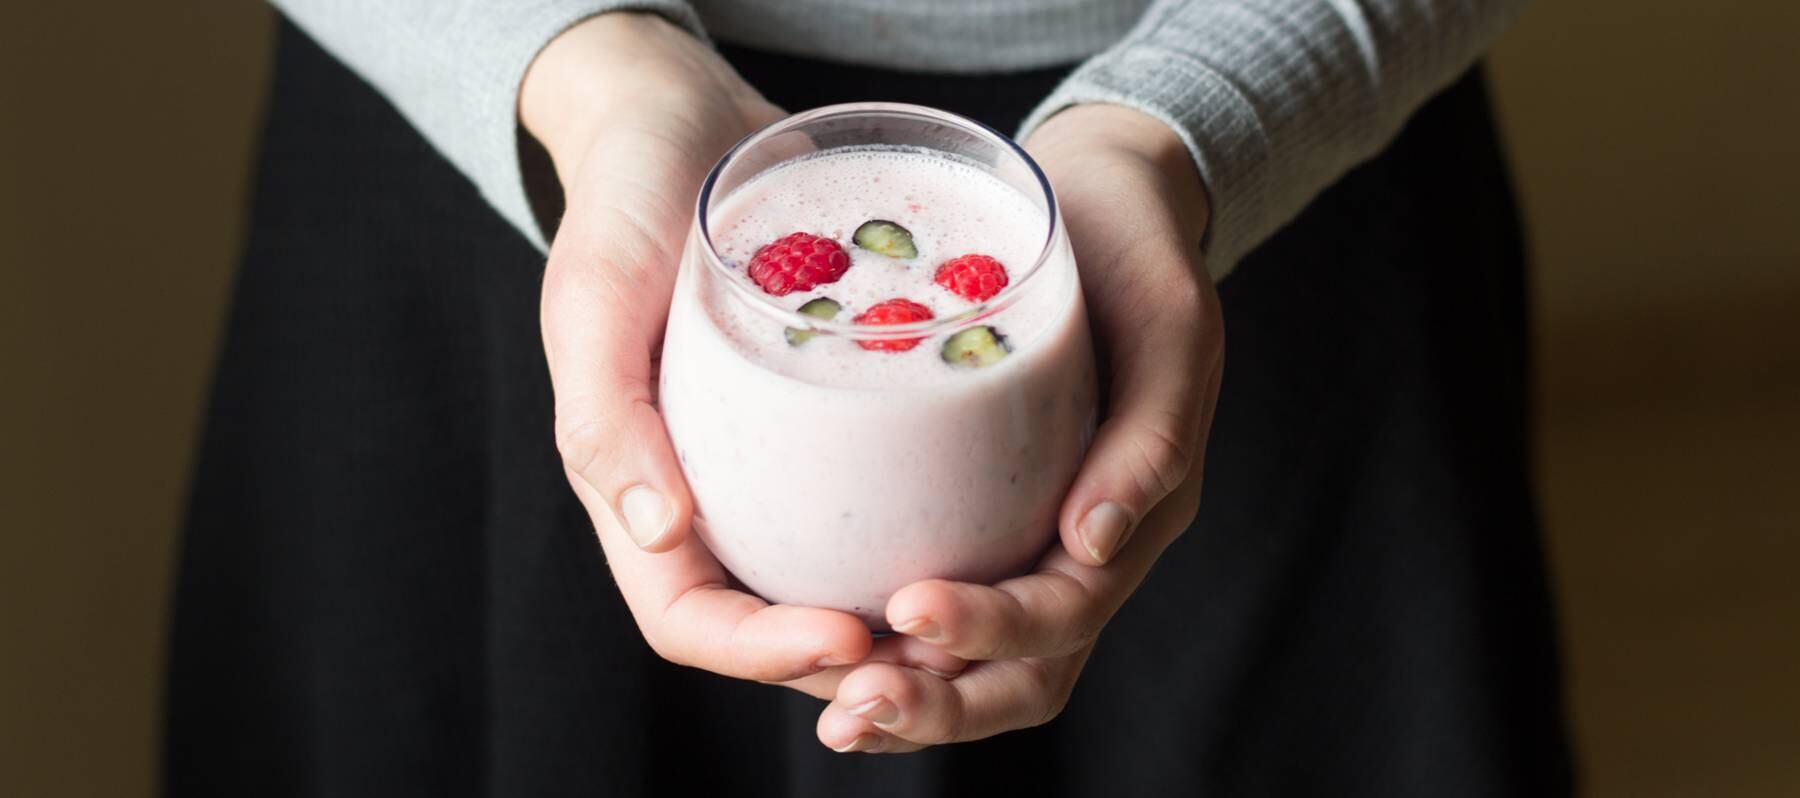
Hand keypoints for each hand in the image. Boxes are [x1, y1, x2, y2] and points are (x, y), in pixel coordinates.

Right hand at [524, 13, 964, 689]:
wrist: (682, 119)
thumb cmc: (622, 199)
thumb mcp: (596, 293)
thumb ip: (604, 411)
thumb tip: (658, 534)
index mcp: (638, 489)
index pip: (690, 620)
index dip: (762, 652)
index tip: (851, 634)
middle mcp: (706, 495)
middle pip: (774, 624)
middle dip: (853, 662)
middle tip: (943, 653)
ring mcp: (768, 464)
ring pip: (833, 578)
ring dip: (900, 621)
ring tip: (980, 616)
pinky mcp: (826, 424)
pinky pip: (875, 500)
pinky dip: (924, 533)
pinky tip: (995, 527)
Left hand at [812, 104, 1225, 752]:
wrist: (1105, 204)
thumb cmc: (1139, 254)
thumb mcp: (1170, 322)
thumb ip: (1154, 432)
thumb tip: (1095, 542)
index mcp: (1136, 513)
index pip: (1066, 612)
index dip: (993, 629)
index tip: (908, 608)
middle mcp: (1087, 547)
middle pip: (1024, 673)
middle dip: (939, 706)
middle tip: (848, 711)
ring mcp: (1035, 538)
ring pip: (984, 664)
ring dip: (911, 698)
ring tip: (832, 708)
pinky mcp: (987, 513)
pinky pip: (947, 597)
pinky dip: (891, 644)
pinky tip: (819, 638)